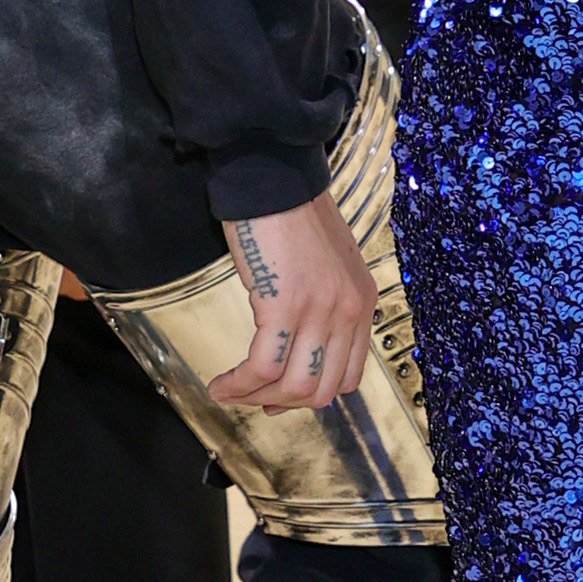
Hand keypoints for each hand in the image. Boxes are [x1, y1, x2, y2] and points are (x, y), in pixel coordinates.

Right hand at [207, 191, 375, 408]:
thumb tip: (295, 348)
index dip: (312, 395)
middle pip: (321, 390)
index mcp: (362, 302)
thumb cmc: (291, 215)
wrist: (273, 179)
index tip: (279, 397)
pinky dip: (238, 384)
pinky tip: (220, 383)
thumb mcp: (326, 266)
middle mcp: (348, 310)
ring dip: (256, 397)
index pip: (348, 375)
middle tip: (251, 398)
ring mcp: (320, 310)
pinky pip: (262, 366)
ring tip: (230, 391)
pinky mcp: (284, 305)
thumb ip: (323, 305)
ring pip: (293, 386)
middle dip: (281, 402)